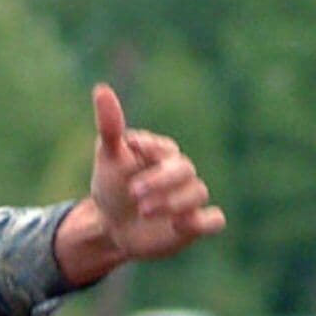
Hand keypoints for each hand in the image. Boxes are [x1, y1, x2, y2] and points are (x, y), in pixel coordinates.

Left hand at [54, 83, 225, 285]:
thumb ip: (111, 126)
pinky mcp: (195, 224)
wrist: (113, 226)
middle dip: (160, 181)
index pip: (165, 148)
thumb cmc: (113, 186)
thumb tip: (101, 89)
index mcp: (163, 153)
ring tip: (143, 211)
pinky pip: (214, 220)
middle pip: (184, 170)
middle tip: (133, 193)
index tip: (130, 152)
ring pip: (198, 193)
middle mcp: (181, 173)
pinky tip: (179, 224)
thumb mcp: (109, 157)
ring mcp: (190, 198)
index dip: (151, 150)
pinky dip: (203, 222)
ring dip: (173, 202)